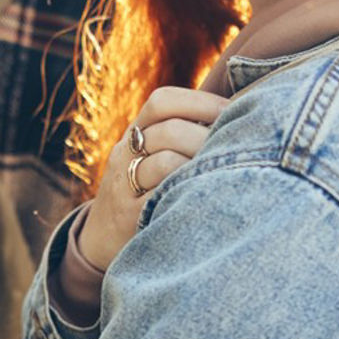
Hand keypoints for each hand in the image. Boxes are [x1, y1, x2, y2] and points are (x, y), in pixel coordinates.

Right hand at [78, 86, 227, 269]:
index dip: (200, 101)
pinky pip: (161, 199)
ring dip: (201, 164)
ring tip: (225, 170)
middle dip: (208, 136)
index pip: (162, 101)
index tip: (232, 110)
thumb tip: (239, 112)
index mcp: (135, 132)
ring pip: (165, 162)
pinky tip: (208, 194)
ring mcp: (124, 185)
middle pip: (168, 131)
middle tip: (238, 145)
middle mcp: (125, 153)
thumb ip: (182, 132)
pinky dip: (187, 192)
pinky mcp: (130, 217)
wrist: (100, 236)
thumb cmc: (143, 188)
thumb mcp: (150, 154)